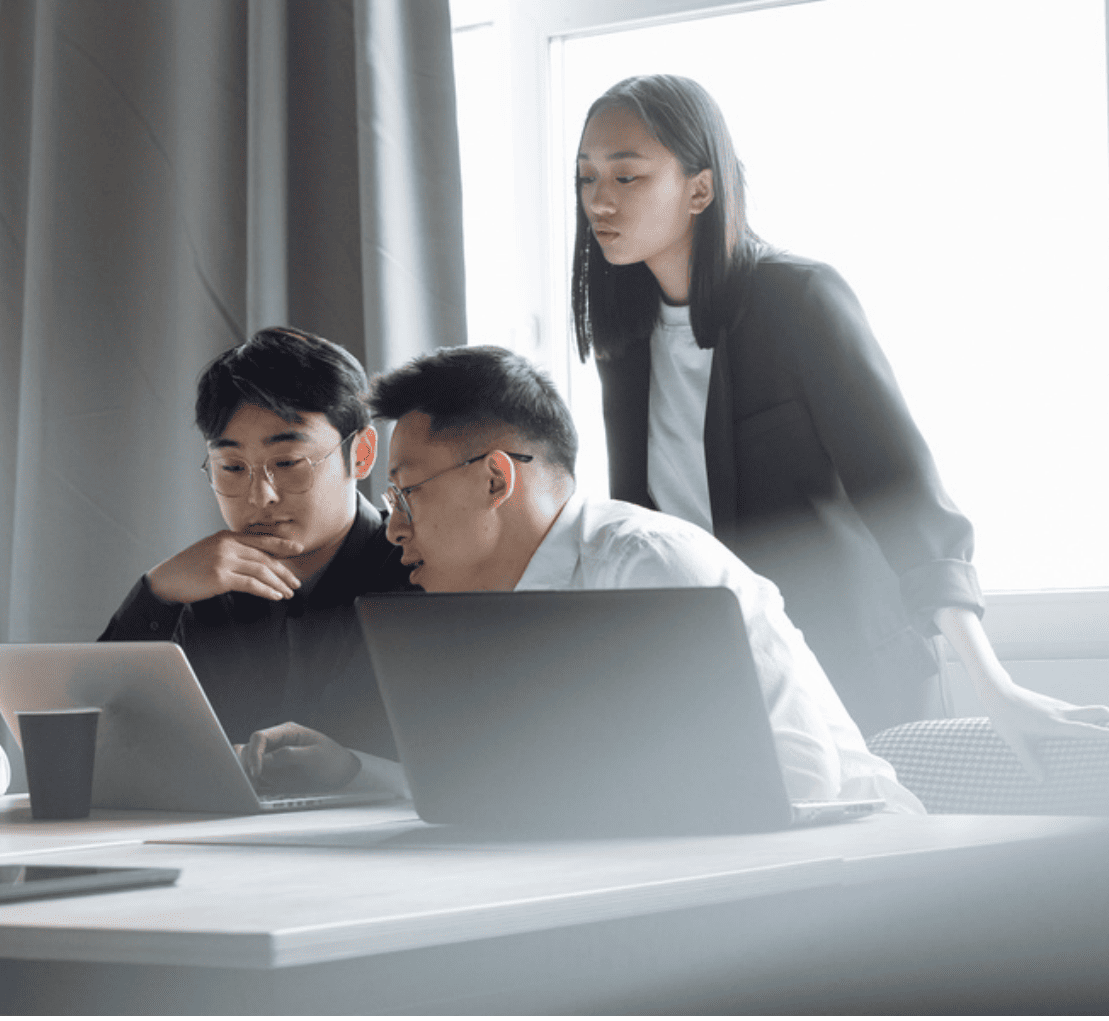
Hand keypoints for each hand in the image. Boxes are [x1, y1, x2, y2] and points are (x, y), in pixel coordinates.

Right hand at [147, 530, 303, 603]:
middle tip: (295, 582)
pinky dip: (266, 591)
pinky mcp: (220, 577)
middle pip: (265, 557)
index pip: (261, 539)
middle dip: (284, 571)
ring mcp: (224, 560)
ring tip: (288, 593)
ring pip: (261, 570)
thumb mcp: (211, 551)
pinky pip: (251, 584)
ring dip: (278, 583)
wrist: (164, 581)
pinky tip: (274, 596)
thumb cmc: (187, 569)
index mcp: (226, 536)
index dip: (282, 544)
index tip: (298, 548)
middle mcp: (227, 545)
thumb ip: (232, 550)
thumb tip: (256, 560)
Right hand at [235, 722, 360, 792]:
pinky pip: (258, 779)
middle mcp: (277, 745)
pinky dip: (253, 785)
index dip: (253, 753)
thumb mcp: (314, 756)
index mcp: (287, 732)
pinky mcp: (275, 775)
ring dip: (246, 775)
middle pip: (249, 749)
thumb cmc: (333, 760)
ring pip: (249, 765)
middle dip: (244, 763)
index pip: (259, 737)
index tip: (256, 771)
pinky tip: (255, 792)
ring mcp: (274, 760)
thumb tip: (265, 760)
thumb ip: (289, 756)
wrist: (343, 775)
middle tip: (249, 780)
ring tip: (251, 788)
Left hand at [935, 605, 1108, 779]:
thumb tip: (1041, 781)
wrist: (996, 692)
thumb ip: (1029, 761)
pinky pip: (1075, 711)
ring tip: (1104, 734)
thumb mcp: (1015, 742)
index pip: (1088, 729)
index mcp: (1056, 723)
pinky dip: (1084, 718)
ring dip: (1099, 719)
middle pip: (1097, 711)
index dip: (1105, 734)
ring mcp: (1058, 706)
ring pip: (1086, 710)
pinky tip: (1080, 728)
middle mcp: (1062, 713)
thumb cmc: (1005, 717)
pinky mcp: (1052, 704)